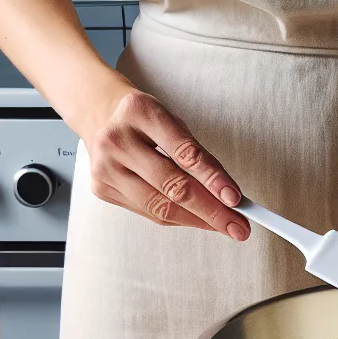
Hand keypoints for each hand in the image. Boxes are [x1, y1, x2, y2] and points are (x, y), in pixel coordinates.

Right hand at [87, 91, 248, 239]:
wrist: (99, 114)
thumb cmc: (144, 120)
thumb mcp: (171, 121)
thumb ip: (196, 154)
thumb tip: (227, 196)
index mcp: (140, 112)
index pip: (184, 152)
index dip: (213, 179)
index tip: (236, 199)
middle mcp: (117, 139)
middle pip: (172, 186)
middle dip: (211, 210)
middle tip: (238, 225)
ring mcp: (105, 166)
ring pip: (159, 206)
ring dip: (197, 220)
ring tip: (223, 226)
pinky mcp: (102, 188)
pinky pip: (148, 212)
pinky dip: (177, 218)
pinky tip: (195, 219)